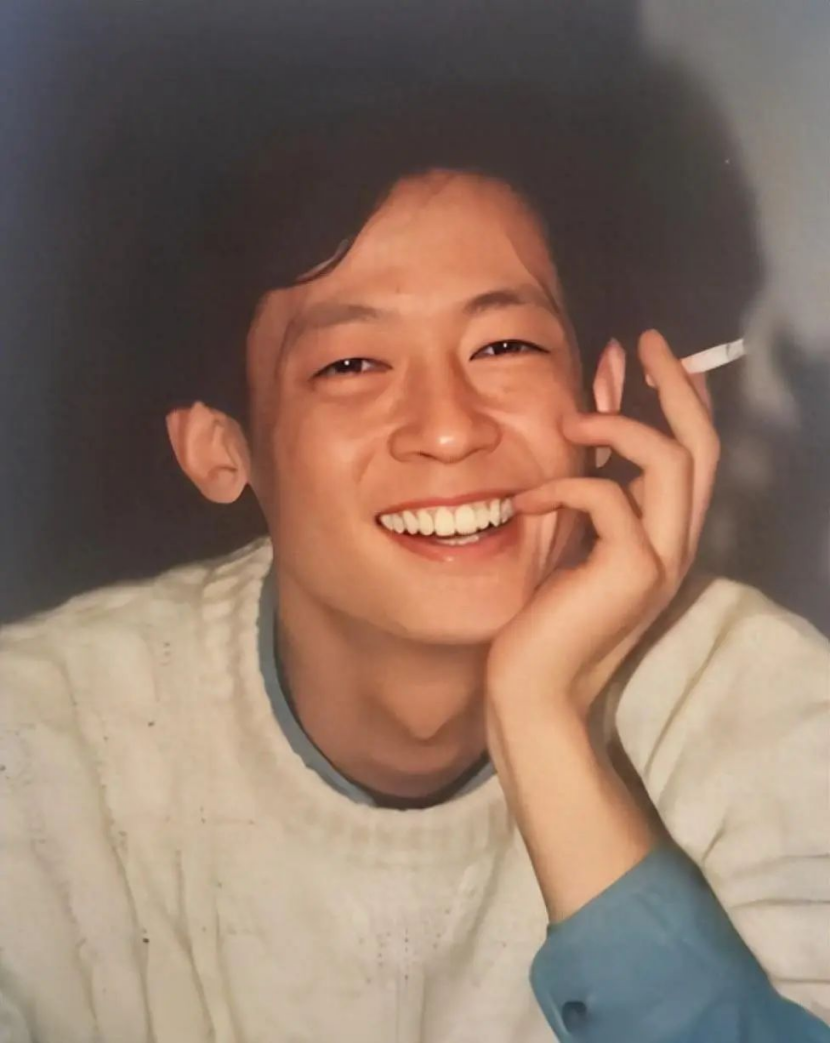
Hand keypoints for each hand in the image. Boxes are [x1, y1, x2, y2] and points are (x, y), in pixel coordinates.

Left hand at [486, 329, 717, 721]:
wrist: (533, 688)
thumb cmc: (543, 614)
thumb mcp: (571, 534)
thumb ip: (586, 477)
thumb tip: (582, 416)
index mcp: (664, 535)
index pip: (693, 453)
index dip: (680, 396)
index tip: (649, 350)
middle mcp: (676, 544)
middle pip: (701, 446)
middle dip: (676, 385)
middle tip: (645, 341)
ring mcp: (661, 560)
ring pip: (671, 461)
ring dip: (618, 428)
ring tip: (567, 423)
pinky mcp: (631, 572)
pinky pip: (607, 500)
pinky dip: (563, 487)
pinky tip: (525, 503)